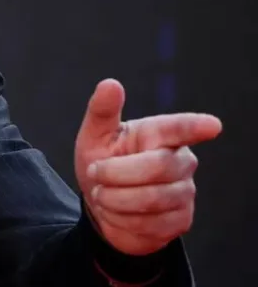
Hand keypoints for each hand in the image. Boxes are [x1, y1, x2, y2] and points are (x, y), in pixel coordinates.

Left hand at [75, 79, 221, 255]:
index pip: (180, 129)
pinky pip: (150, 224)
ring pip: (153, 198)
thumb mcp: (94, 137)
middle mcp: (180, 160)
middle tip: (95, 173)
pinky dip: (121, 219)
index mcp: (158, 134)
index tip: (212, 126)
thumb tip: (110, 84)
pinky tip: (115, 212)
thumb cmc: (101, 164)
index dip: (195, 127)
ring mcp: (185, 191)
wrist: (102, 206)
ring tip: (102, 194)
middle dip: (115, 173)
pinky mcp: (182, 219)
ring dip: (114, 199)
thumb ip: (102, 112)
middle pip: (158, 167)